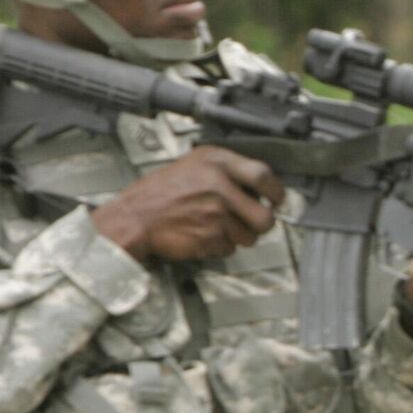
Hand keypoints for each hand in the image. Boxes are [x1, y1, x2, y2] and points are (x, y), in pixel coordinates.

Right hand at [91, 145, 281, 261]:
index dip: (277, 191)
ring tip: (218, 226)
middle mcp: (220, 187)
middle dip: (262, 224)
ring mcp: (216, 215)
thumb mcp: (195, 163)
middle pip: (265, 216)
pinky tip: (204, 234)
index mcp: (217, 163)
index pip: (264, 175)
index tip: (278, 199)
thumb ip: (227, 169)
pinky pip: (229, 249)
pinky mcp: (209, 238)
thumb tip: (259, 184)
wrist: (134, 217)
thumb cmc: (161, 191)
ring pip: (249, 237)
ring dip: (239, 236)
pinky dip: (220, 246)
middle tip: (253, 222)